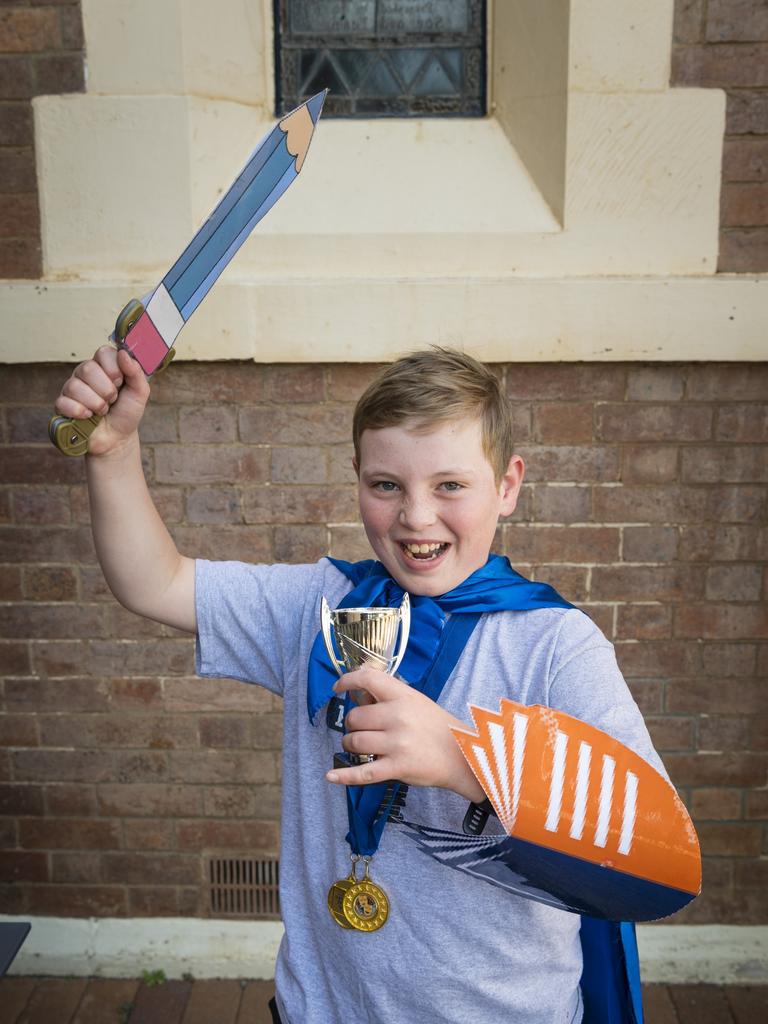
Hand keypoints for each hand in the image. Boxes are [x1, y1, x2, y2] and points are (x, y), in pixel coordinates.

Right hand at [54, 346, 149, 455]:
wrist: (117, 438)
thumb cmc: (127, 413)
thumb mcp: (140, 392)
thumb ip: (136, 372)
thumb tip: (123, 353)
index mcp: (104, 366)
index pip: (103, 352)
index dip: (114, 369)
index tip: (120, 383)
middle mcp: (85, 373)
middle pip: (88, 368)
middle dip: (107, 390)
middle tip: (112, 400)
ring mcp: (72, 388)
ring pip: (75, 386)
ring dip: (96, 403)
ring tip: (103, 410)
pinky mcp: (62, 405)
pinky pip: (63, 402)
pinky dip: (80, 412)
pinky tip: (88, 417)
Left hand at [326, 667, 484, 802]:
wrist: (463, 754)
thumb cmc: (437, 727)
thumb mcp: (416, 702)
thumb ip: (388, 697)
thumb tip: (357, 692)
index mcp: (403, 696)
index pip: (368, 679)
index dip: (348, 681)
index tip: (338, 687)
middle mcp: (398, 716)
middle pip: (355, 717)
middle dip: (352, 724)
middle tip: (362, 729)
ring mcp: (397, 743)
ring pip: (354, 742)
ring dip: (351, 745)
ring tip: (361, 747)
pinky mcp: (397, 767)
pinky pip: (363, 773)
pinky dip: (344, 775)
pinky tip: (331, 776)